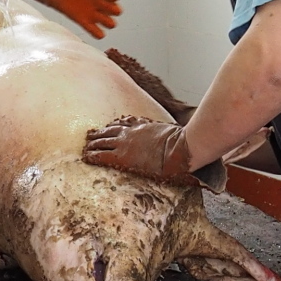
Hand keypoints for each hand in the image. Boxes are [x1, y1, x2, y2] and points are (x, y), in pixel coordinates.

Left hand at [20, 0, 121, 36]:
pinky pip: (96, 33)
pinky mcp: (84, 22)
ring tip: (96, 16)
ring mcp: (93, 14)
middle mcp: (100, 3)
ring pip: (110, 23)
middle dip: (112, 10)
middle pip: (117, 11)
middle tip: (101, 6)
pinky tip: (90, 26)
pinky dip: (97, 33)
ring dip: (107, 22)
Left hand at [83, 115, 221, 189]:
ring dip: (92, 143)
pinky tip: (85, 157)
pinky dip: (91, 155)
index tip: (111, 126)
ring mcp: (126, 143)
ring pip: (102, 140)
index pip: (127, 123)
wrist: (182, 149)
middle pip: (111, 130)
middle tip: (90, 135)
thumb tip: (195, 141)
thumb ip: (178, 137)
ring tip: (85, 145)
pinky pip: (101, 154)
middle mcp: (133, 132)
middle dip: (100, 133)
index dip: (116, 126)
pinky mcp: (122, 156)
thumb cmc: (185, 144)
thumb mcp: (178, 135)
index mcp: (146, 126)